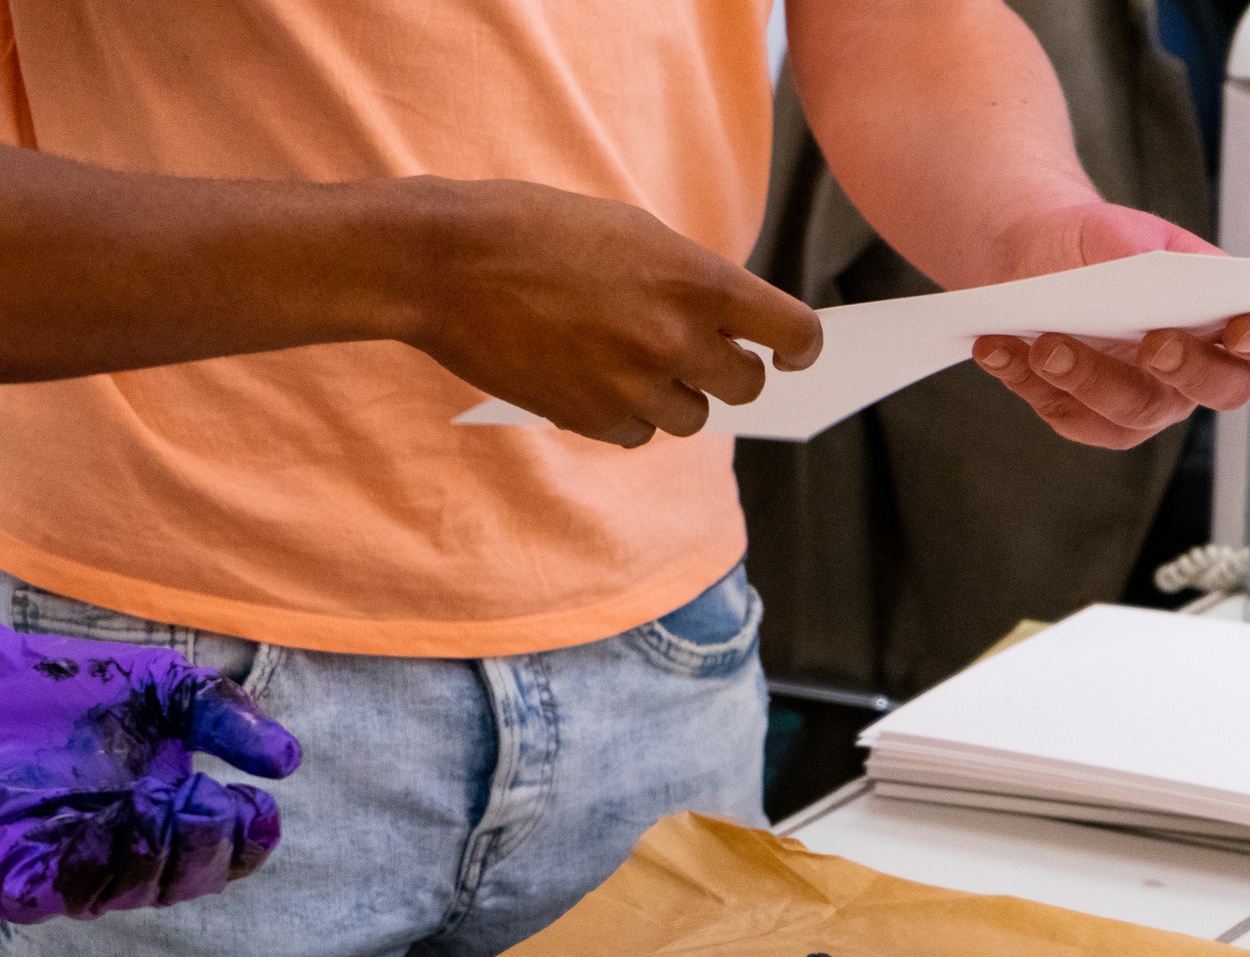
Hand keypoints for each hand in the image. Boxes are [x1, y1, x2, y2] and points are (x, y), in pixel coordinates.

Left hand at [0, 505, 301, 923]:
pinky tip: (104, 824)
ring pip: (119, 892)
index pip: (218, 858)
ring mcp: (62, 869)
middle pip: (175, 883)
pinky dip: (83, 868)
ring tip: (160, 804)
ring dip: (147, 854)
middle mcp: (117, 858)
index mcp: (162, 826)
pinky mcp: (6, 872)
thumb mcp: (167, 691)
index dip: (241, 843)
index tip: (256, 808)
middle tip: (205, 801)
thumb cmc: (70, 690)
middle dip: (198, 849)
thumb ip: (226, 719)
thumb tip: (288, 760)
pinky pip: (52, 890)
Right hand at [392, 177, 823, 448]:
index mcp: (698, 281)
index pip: (792, 332)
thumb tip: (731, 324)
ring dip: (674, 396)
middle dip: (731, 373)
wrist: (448, 264)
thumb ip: (690, 280)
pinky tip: (591, 377)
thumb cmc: (539, 231)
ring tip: (630, 359)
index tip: (791, 354)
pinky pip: (637, 433)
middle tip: (703, 355)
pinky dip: (625, 414)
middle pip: (745, 386)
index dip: (801, 348)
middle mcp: (676, 339)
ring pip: (691, 418)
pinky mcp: (592, 418)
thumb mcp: (633, 232)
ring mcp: (634, 385)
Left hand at [971, 202, 1249, 449]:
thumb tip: (1166, 285)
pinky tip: (1002, 351)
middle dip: (1189, 370)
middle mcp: (1197, 370)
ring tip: (1044, 343)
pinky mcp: (1096, 422)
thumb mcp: (1122, 234)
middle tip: (1152, 344)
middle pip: (1221, 391)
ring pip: (1136, 412)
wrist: (1032, 259)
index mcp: (1223, 317)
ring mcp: (1149, 402)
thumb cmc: (1094, 245)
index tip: (1243, 327)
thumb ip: (1151, 258)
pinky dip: (1035, 387)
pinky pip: (1076, 420)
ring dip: (1088, 378)